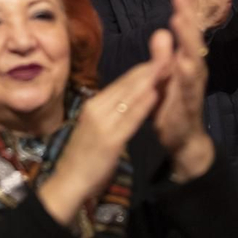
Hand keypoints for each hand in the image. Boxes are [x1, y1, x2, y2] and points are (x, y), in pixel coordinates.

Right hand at [37, 60, 160, 223]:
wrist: (69, 181)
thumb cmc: (83, 155)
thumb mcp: (96, 126)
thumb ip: (110, 111)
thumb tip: (129, 97)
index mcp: (94, 104)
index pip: (121, 82)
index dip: (142, 70)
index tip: (160, 59)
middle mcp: (96, 108)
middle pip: (126, 84)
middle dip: (149, 70)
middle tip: (168, 56)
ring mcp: (103, 123)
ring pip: (129, 97)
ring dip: (149, 81)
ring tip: (167, 68)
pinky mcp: (110, 139)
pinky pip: (130, 118)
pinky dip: (143, 105)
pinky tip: (155, 94)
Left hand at [149, 0, 213, 181]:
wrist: (183, 140)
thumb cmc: (173, 105)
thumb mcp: (165, 78)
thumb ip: (162, 57)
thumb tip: (160, 31)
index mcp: (186, 62)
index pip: (186, 33)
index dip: (186, 12)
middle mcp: (194, 70)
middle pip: (192, 40)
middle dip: (188, 18)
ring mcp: (193, 87)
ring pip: (192, 59)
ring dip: (187, 40)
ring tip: (181, 20)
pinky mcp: (189, 104)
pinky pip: (188, 88)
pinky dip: (186, 75)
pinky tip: (183, 62)